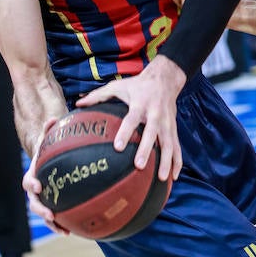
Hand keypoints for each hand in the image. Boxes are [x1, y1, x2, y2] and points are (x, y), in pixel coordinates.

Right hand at [24, 116, 70, 233]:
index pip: (27, 181)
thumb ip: (50, 130)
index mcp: (33, 174)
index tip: (38, 186)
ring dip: (52, 224)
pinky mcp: (55, 205)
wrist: (51, 160)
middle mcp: (36, 190)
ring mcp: (45, 199)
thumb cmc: (51, 149)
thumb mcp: (50, 139)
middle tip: (50, 215)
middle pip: (34, 203)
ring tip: (64, 231)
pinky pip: (57, 218)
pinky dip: (63, 225)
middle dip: (40, 210)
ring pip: (45, 214)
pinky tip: (73, 231)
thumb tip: (53, 119)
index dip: (31, 184)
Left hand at [78, 55, 184, 183]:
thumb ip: (98, 95)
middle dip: (146, 150)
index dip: (125, 133)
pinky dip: (177, 162)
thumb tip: (78, 102)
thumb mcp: (118, 86)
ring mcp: (167, 123)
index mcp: (140, 104)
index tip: (118, 147)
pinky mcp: (174, 129)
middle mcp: (155, 114)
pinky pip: (177, 147)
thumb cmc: (137, 85)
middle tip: (139, 166)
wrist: (165, 79)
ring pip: (168, 144)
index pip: (132, 120)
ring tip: (161, 178)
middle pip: (152, 134)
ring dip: (166, 161)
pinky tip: (174, 177)